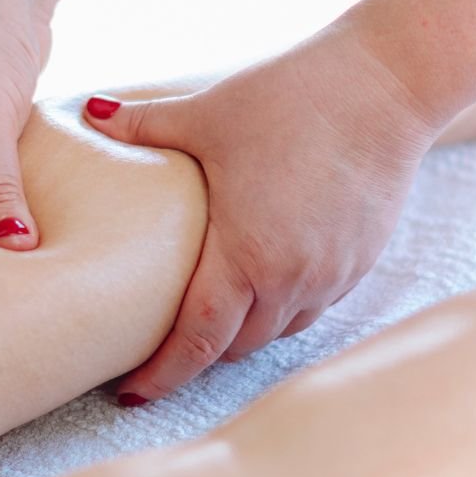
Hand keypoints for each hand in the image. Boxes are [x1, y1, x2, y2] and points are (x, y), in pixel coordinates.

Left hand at [83, 27, 438, 401]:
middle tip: (160, 349)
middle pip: (235, 346)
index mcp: (246, 255)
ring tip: (211, 317)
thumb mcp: (205, 112)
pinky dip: (282, 305)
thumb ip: (141, 125)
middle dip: (197, 354)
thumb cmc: (293, 96)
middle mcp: (292, 279)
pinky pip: (313, 305)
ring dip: (242, 332)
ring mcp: (332, 274)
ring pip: (277, 331)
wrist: (387, 84)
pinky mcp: (360, 261)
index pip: (196, 341)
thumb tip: (88, 113)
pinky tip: (265, 279)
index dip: (162, 374)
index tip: (132, 392)